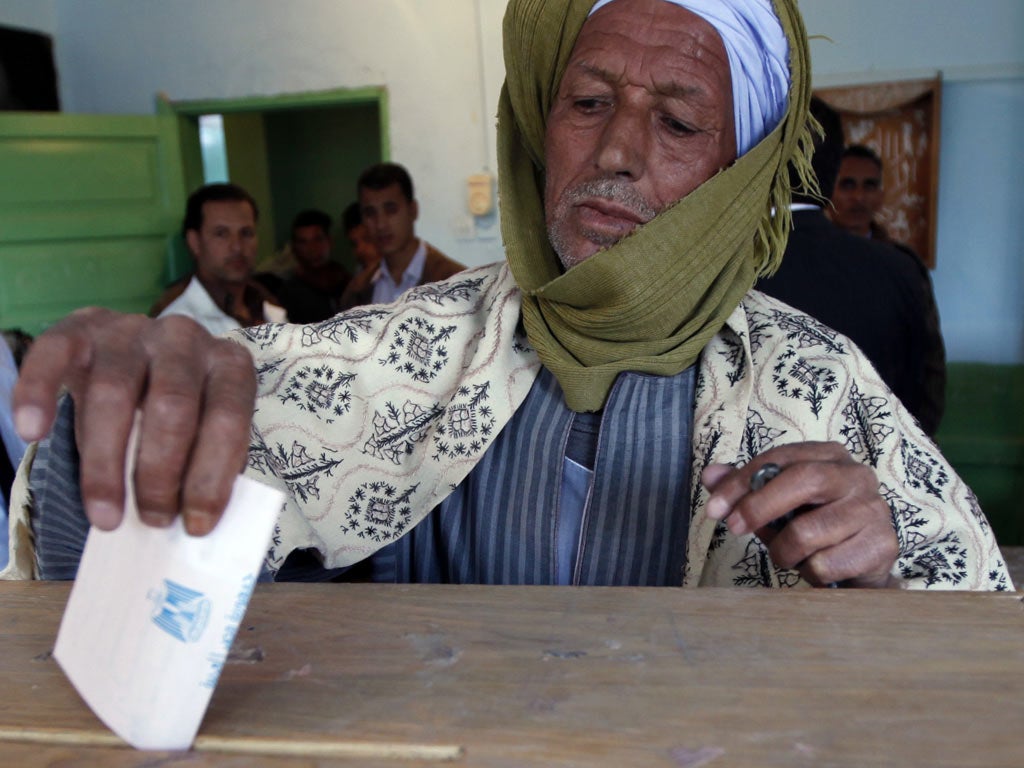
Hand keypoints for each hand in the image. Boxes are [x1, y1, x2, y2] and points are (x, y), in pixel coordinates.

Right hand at [13, 308, 255, 535]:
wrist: (138, 357)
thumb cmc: (179, 411)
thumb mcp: (203, 431)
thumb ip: (200, 464)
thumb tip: (188, 524)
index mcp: (229, 364)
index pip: (227, 419)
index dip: (212, 476)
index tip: (197, 525)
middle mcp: (185, 338)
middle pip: (171, 407)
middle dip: (161, 474)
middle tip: (154, 521)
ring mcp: (132, 329)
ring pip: (114, 392)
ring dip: (107, 464)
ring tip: (106, 516)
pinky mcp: (80, 326)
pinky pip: (52, 354)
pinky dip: (38, 394)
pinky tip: (32, 433)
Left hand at [701, 442, 898, 587]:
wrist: (862, 567)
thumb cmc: (814, 527)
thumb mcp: (777, 504)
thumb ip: (745, 488)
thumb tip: (710, 475)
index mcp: (829, 456)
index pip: (780, 458)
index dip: (742, 481)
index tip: (715, 508)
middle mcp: (857, 476)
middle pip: (805, 480)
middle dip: (761, 507)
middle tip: (735, 528)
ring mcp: (874, 510)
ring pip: (809, 532)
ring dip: (786, 552)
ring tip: (790, 555)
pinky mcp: (883, 545)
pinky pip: (826, 564)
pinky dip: (810, 572)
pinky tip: (818, 568)